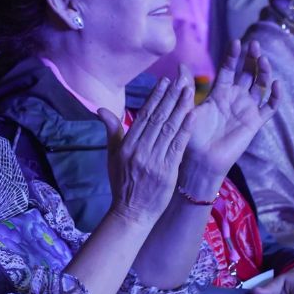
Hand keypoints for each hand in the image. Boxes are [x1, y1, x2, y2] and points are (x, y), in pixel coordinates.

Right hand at [99, 73, 194, 223]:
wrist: (131, 213)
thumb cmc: (121, 183)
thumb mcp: (112, 156)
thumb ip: (111, 130)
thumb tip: (101, 109)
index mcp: (126, 145)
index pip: (143, 116)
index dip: (155, 97)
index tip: (164, 82)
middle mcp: (140, 151)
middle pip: (157, 119)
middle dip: (170, 97)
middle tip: (181, 80)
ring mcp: (154, 161)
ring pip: (169, 129)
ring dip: (180, 108)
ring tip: (189, 92)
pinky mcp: (167, 171)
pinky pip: (178, 146)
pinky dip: (185, 130)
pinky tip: (192, 115)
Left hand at [183, 40, 279, 176]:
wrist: (201, 159)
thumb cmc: (191, 135)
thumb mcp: (186, 107)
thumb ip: (186, 87)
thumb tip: (181, 64)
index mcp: (219, 92)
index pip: (229, 69)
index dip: (233, 55)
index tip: (236, 42)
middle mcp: (235, 98)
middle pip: (248, 73)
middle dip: (252, 58)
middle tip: (254, 44)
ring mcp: (246, 109)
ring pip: (261, 86)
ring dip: (264, 72)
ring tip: (263, 60)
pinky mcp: (255, 122)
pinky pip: (269, 107)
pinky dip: (275, 96)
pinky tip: (276, 84)